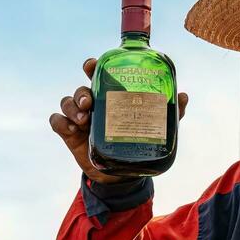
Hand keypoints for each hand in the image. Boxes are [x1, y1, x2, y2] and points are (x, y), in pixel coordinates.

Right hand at [49, 58, 188, 183]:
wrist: (123, 174)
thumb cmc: (136, 141)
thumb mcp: (154, 127)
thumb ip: (167, 113)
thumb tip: (183, 96)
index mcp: (111, 97)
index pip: (98, 75)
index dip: (93, 66)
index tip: (93, 65)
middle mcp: (94, 104)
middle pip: (81, 89)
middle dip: (82, 91)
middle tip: (89, 101)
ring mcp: (80, 119)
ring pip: (67, 102)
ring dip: (72, 106)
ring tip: (84, 120)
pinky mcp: (70, 135)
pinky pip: (57, 122)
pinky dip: (61, 122)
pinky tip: (71, 129)